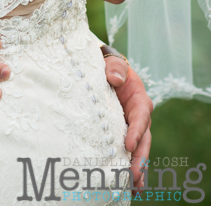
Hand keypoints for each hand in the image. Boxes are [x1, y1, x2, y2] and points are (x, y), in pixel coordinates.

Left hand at [106, 60, 152, 190]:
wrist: (104, 71)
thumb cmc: (108, 65)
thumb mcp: (112, 61)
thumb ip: (115, 66)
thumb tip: (115, 78)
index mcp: (139, 99)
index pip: (141, 116)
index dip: (136, 131)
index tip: (128, 145)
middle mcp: (139, 116)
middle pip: (143, 139)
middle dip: (140, 158)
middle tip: (133, 174)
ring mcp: (132, 127)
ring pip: (139, 150)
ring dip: (137, 168)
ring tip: (134, 186)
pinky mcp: (123, 134)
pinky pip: (129, 153)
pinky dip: (130, 167)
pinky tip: (129, 185)